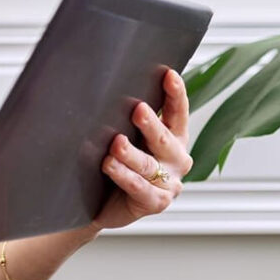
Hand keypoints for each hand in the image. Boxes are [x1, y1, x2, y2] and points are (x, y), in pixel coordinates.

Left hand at [91, 68, 192, 231]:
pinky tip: (110, 165)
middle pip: (165, 139)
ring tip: (116, 143)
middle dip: (151, 125)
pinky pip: (139, 187)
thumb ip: (126, 118)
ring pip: (149, 165)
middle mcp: (177, 159)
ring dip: (131, 153)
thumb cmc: (116, 162)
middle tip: (138, 109)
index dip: (175, 95)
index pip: (178, 113)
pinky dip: (123, 175)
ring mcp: (169, 184)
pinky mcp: (155, 203)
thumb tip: (109, 86)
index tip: (169, 74)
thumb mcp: (125, 136)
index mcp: (174, 138)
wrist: (102, 204)